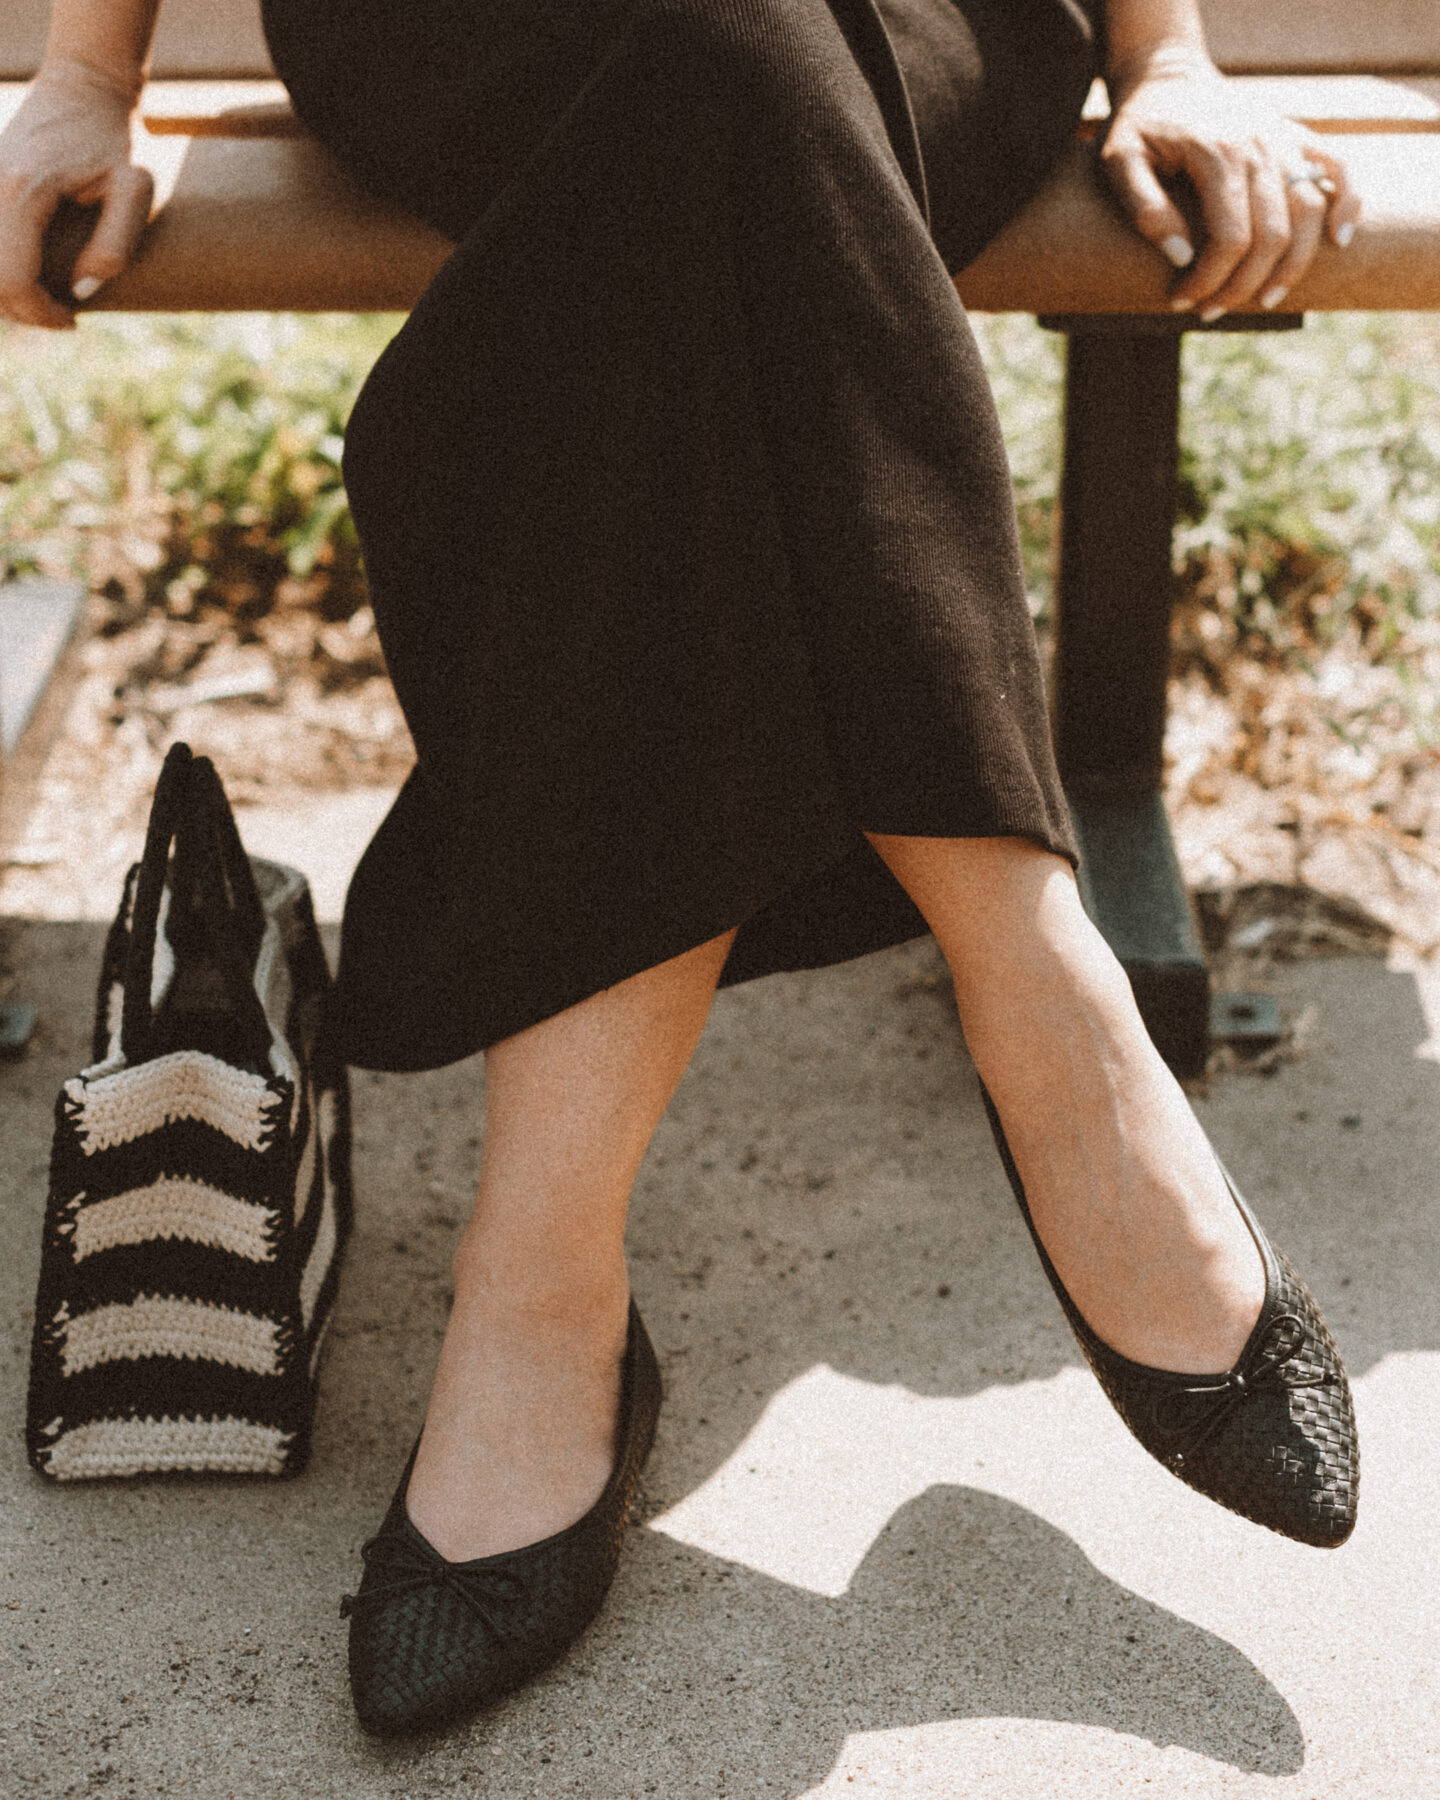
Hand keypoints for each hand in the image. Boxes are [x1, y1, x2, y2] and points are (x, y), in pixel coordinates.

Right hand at [0, 59, 152, 329]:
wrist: (85, 85)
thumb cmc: (117, 138)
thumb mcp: (136, 188)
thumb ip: (115, 243)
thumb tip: (82, 290)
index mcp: (24, 189)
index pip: (12, 278)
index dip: (40, 313)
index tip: (73, 321)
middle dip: (21, 309)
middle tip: (62, 316)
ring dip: (6, 290)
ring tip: (46, 297)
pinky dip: (0, 266)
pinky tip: (29, 272)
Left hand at [1101, 55, 1359, 319]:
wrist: (1168, 78)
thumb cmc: (1140, 126)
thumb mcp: (1119, 162)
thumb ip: (1144, 208)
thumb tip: (1180, 256)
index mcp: (1218, 155)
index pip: (1230, 238)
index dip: (1209, 280)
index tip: (1181, 301)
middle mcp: (1260, 147)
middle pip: (1271, 235)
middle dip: (1242, 286)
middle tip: (1210, 311)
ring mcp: (1284, 141)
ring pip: (1310, 213)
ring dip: (1291, 266)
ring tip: (1264, 301)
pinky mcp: (1298, 137)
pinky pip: (1340, 168)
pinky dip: (1349, 204)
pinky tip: (1339, 240)